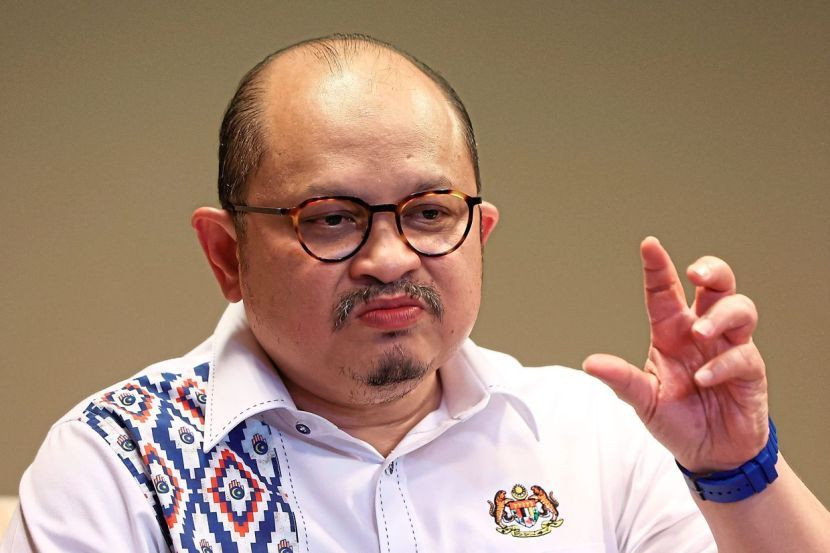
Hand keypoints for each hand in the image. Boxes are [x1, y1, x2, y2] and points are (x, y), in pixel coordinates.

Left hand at [583, 237, 768, 472]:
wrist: (710, 454)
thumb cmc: (677, 419)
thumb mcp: (643, 400)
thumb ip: (621, 380)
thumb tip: (590, 363)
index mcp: (671, 333)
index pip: (665, 292)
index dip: (658, 267)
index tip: (649, 245)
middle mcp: (701, 333)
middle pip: (716, 285)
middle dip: (711, 270)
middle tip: (696, 273)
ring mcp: (729, 348)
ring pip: (739, 308)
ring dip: (720, 315)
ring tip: (700, 333)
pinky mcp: (750, 371)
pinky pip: (743, 355)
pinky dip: (724, 363)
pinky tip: (705, 378)